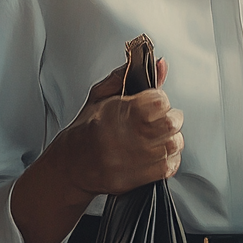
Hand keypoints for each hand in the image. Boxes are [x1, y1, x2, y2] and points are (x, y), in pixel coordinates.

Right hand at [58, 58, 183, 196]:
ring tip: (160, 136)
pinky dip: (170, 159)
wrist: (71, 164)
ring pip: (172, 145)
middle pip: (170, 123)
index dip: (160, 99)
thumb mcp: (101, 95)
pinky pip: (168, 167)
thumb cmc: (86, 129)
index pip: (158, 101)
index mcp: (115, 112)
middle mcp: (122, 136)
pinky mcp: (134, 178)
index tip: (155, 102)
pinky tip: (159, 153)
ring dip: (171, 138)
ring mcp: (129, 159)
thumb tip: (158, 64)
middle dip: (170, 118)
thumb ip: (129, 75)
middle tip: (162, 118)